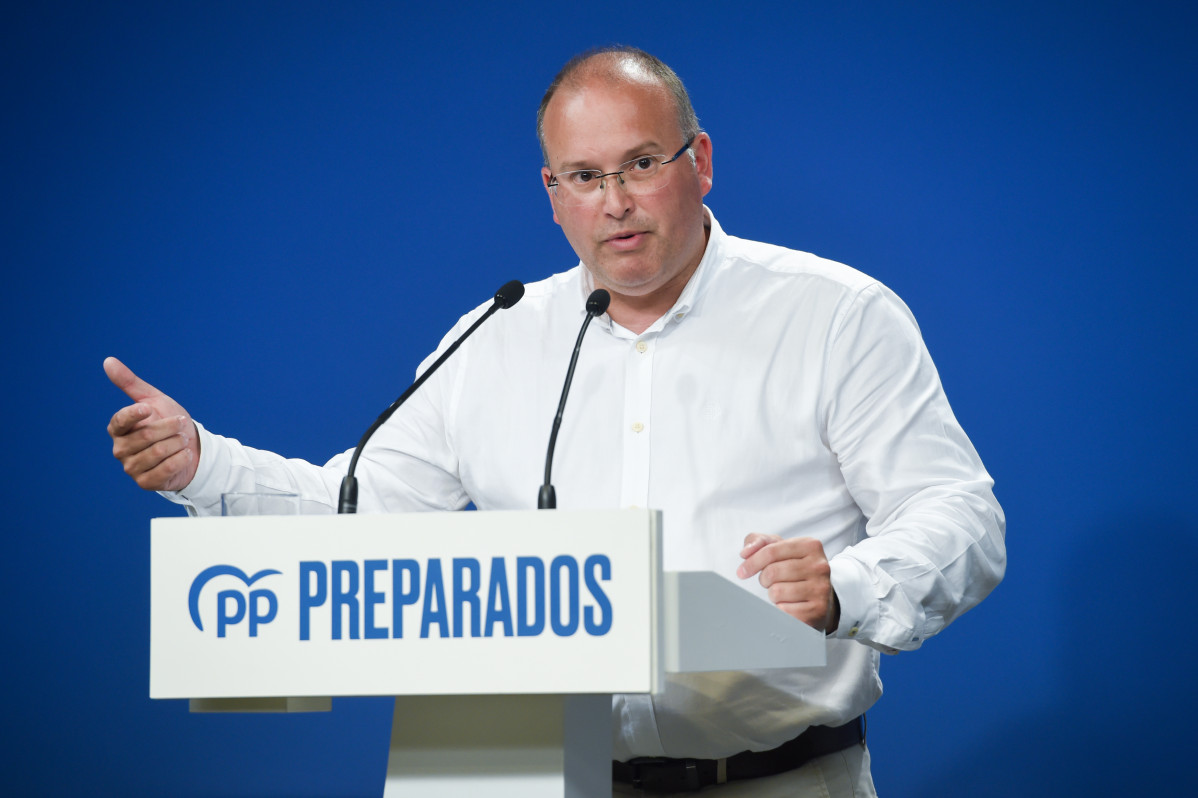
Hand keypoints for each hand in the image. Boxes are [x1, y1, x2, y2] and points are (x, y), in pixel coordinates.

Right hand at [104, 356, 198, 491]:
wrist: (190, 448)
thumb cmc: (169, 421)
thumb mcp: (153, 399)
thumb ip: (130, 383)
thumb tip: (108, 360)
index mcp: (119, 429)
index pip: (119, 421)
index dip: (134, 415)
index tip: (149, 409)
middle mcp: (121, 449)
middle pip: (146, 436)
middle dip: (170, 427)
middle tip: (181, 423)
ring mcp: (131, 467)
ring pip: (158, 452)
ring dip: (178, 443)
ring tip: (182, 440)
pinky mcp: (145, 482)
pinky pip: (165, 469)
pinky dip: (181, 459)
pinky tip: (185, 454)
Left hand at [736, 533, 839, 632]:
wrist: (821, 595)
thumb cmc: (795, 568)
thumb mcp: (780, 548)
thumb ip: (760, 542)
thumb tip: (746, 552)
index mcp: (810, 545)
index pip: (770, 551)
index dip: (751, 562)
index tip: (742, 571)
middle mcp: (819, 565)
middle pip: (772, 572)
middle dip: (764, 579)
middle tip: (770, 582)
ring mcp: (820, 588)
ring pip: (776, 592)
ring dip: (773, 594)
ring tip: (783, 592)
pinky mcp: (817, 610)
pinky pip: (784, 610)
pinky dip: (780, 608)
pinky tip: (789, 604)